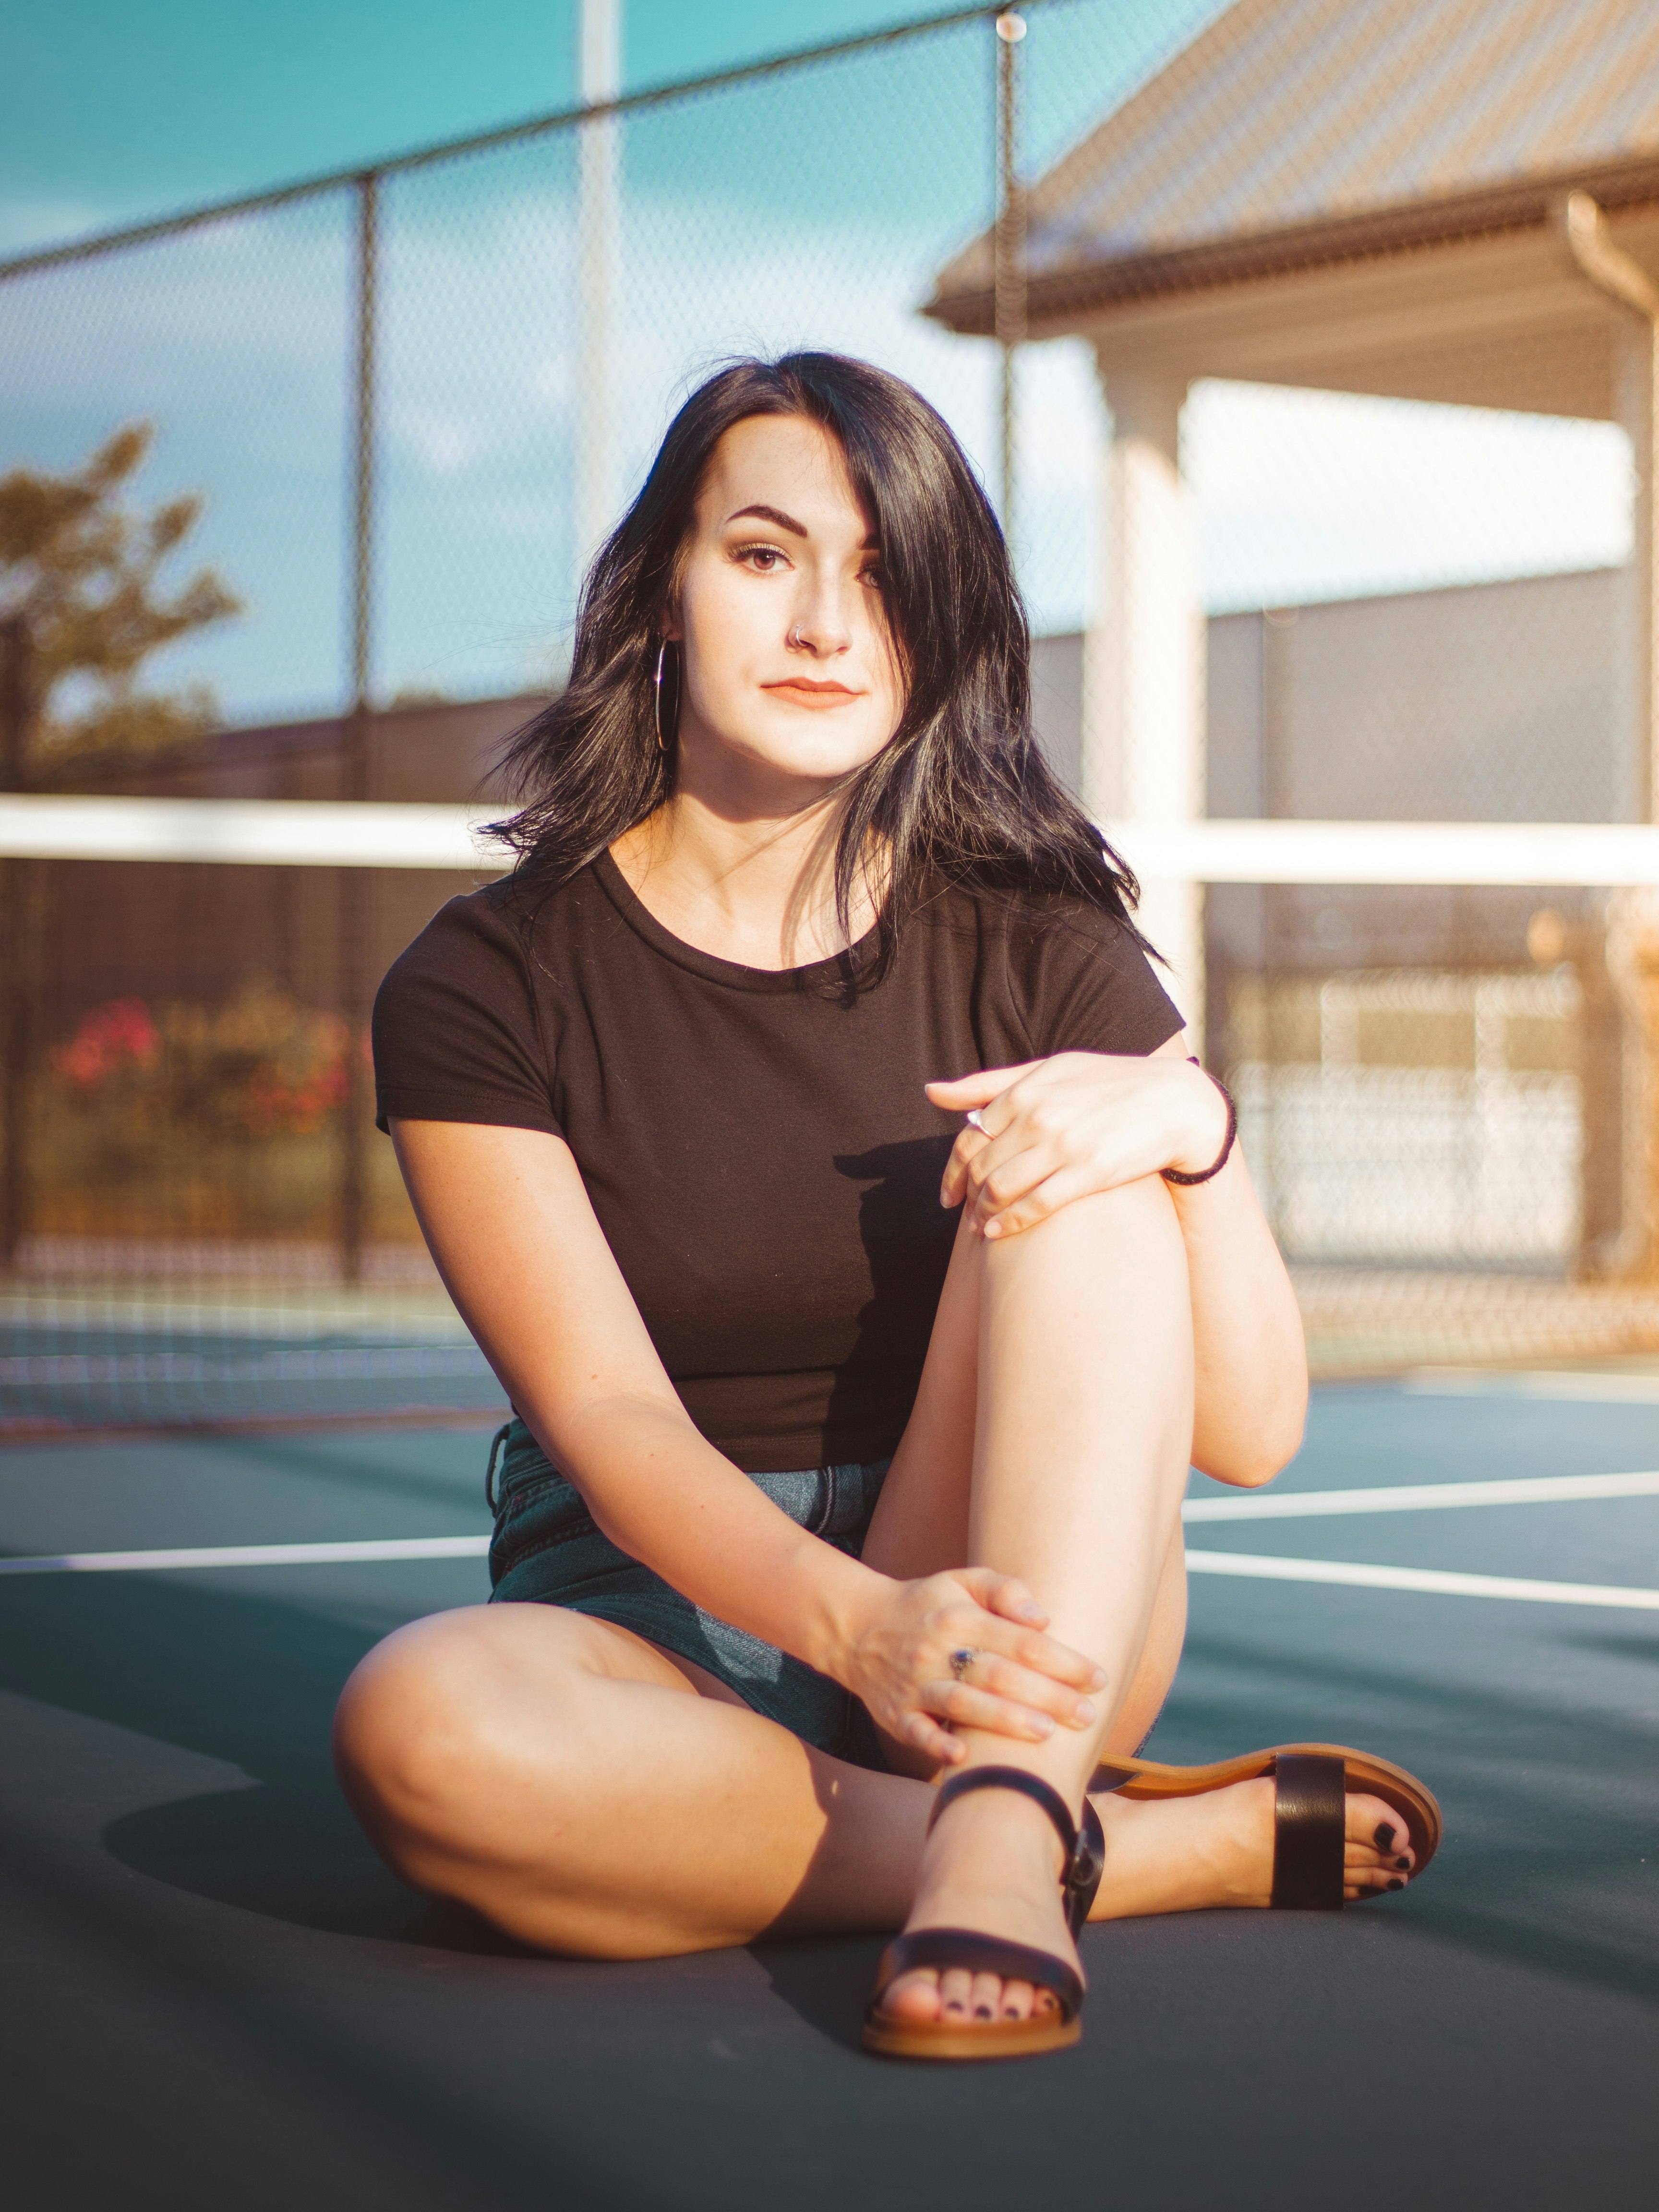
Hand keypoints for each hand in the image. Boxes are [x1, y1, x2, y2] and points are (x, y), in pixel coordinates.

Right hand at [834, 1568, 1105, 1766]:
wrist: (857, 1627)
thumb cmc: (927, 1606)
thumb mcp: (962, 1582)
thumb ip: (1005, 1590)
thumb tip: (1044, 1618)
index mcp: (959, 1615)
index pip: (1020, 1639)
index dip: (1062, 1659)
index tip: (1098, 1678)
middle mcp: (936, 1649)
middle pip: (999, 1673)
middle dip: (1047, 1695)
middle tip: (1088, 1715)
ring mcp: (914, 1683)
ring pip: (962, 1702)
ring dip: (1004, 1719)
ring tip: (1047, 1734)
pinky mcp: (895, 1714)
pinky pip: (916, 1732)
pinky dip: (938, 1744)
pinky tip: (965, 1755)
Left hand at [927, 1050, 1227, 1239]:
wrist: (1173, 1103)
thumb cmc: (1107, 1083)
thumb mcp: (1048, 1070)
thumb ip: (988, 1084)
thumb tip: (931, 1092)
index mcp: (1024, 1092)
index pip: (968, 1137)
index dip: (952, 1169)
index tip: (949, 1191)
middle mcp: (1037, 1118)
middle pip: (980, 1166)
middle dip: (965, 1196)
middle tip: (963, 1213)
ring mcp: (1062, 1147)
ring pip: (999, 1189)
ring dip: (981, 1214)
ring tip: (979, 1227)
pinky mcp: (1087, 1173)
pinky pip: (1033, 1206)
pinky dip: (1007, 1223)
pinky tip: (997, 1234)